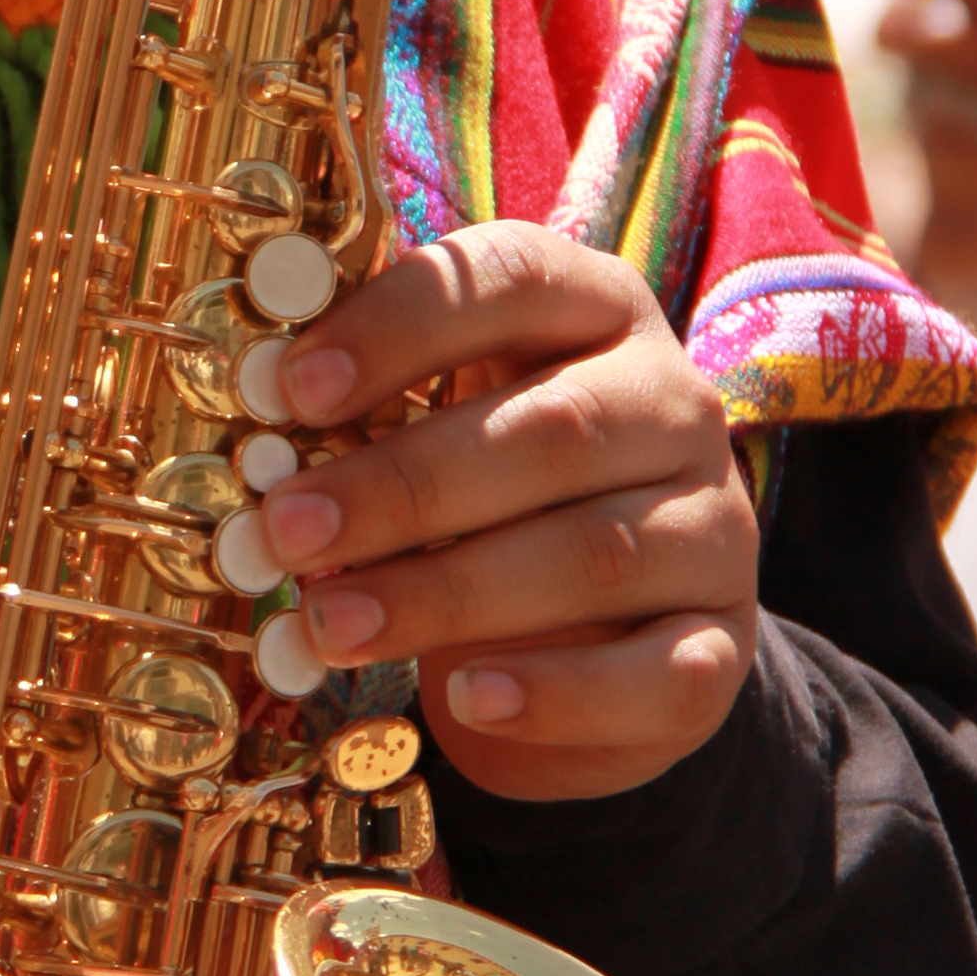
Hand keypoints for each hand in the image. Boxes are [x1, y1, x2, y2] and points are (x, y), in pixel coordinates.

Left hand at [256, 223, 758, 802]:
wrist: (604, 629)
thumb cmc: (489, 498)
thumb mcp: (438, 425)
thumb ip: (368, 409)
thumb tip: (251, 421)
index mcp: (597, 311)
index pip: (517, 278)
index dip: (402, 325)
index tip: (292, 387)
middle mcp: (674, 407)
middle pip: (554, 431)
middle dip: (405, 485)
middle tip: (288, 531)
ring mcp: (714, 528)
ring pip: (596, 554)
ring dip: (449, 593)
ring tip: (333, 625)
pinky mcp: (724, 646)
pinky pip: (657, 672)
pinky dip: (558, 691)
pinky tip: (466, 697)